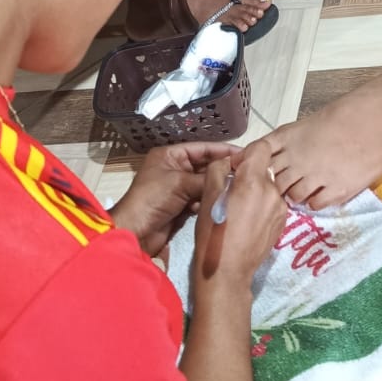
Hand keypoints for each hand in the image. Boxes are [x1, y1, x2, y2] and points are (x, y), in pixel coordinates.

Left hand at [114, 142, 241, 256]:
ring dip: (216, 187)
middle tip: (245, 174)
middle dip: (222, 170)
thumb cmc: (152, 199)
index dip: (223, 150)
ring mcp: (178, 188)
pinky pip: (201, 199)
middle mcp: (175, 168)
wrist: (136, 232)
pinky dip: (209, 201)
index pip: (202, 148)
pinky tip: (219, 204)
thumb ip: (207, 178)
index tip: (245, 154)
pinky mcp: (181, 205)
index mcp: (170, 155)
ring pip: (205, 183)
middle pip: (205, 166)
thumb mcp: (180, 183)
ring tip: (236, 189)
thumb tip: (232, 177)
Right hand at [194, 141, 286, 290]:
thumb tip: (230, 162)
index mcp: (253, 182)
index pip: (261, 148)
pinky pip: (273, 202)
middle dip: (249, 174)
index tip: (234, 168)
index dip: (246, 154)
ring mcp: (281, 207)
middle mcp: (272, 191)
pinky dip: (262, 204)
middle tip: (232, 192)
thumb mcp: (207, 196)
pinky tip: (249, 220)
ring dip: (256, 190)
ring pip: (269, 186)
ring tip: (240, 209)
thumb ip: (219, 169)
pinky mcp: (283, 221)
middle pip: (264, 168)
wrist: (228, 271)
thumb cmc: (213, 233)